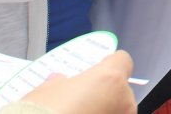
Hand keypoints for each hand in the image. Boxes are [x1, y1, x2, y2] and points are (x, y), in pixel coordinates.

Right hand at [20, 51, 135, 113]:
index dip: (108, 65)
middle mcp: (124, 100)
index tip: (97, 72)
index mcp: (110, 79)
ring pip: (120, 110)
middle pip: (122, 90)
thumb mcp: (45, 93)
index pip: (122, 61)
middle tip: (83, 101)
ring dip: (106, 111)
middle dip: (106, 94)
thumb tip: (60, 81)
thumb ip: (60, 84)